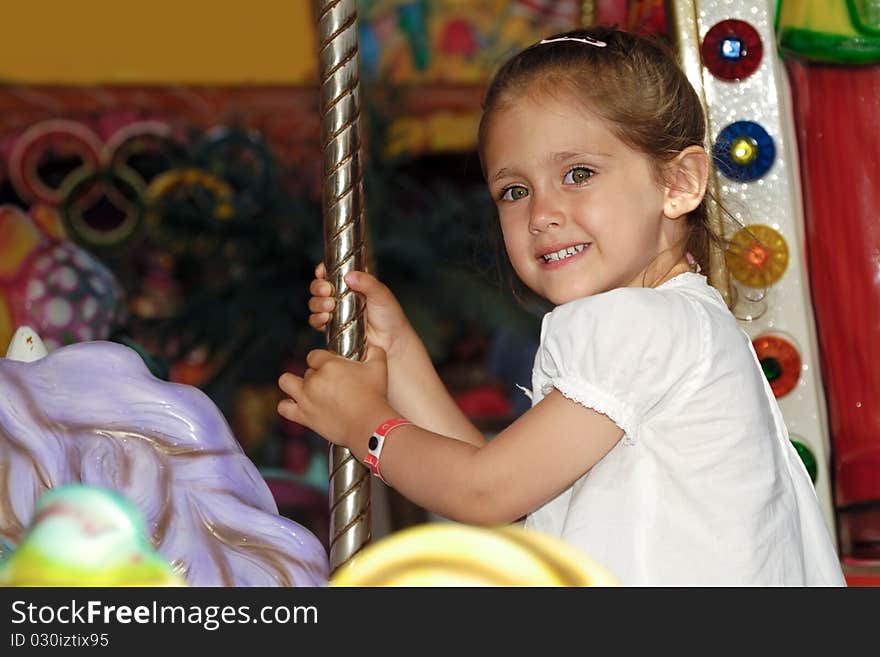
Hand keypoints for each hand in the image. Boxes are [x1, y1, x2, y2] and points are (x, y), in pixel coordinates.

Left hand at [277, 345, 392, 449]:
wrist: (369, 425)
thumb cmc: (374, 397)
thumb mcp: (378, 368)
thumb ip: (374, 352)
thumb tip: (371, 347)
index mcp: (329, 365)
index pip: (314, 355)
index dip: (323, 360)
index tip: (332, 367)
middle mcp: (314, 379)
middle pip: (306, 370)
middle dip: (316, 375)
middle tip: (329, 385)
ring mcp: (306, 398)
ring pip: (286, 382)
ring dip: (293, 384)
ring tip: (304, 389)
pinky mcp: (304, 416)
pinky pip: (284, 408)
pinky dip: (287, 406)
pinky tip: (298, 405)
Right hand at [308, 263, 414, 360]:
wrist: (392, 342)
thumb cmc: (390, 316)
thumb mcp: (381, 293)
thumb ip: (367, 282)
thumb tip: (350, 276)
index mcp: (353, 283)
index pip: (332, 272)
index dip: (323, 270)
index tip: (322, 272)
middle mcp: (341, 296)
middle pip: (319, 287)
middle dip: (319, 287)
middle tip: (328, 290)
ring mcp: (336, 312)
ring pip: (316, 303)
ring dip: (318, 303)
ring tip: (330, 306)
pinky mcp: (332, 328)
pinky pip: (317, 322)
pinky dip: (316, 319)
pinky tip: (325, 318)